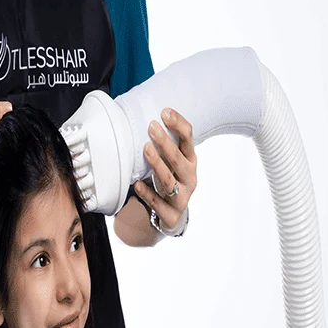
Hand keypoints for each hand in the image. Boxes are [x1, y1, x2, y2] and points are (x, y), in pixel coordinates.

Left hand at [133, 108, 196, 231]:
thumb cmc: (170, 180)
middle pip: (179, 159)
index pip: (189, 140)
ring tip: (145, 149)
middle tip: (152, 127)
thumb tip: (145, 120)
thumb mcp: (172, 162)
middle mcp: (190, 178)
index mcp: (190, 161)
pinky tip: (137, 184)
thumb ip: (164, 146)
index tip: (165, 112)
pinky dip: (146, 194)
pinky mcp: (171, 215)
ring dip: (157, 164)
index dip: (179, 125)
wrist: (173, 214)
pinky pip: (158, 203)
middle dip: (166, 142)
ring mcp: (182, 198)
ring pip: (169, 181)